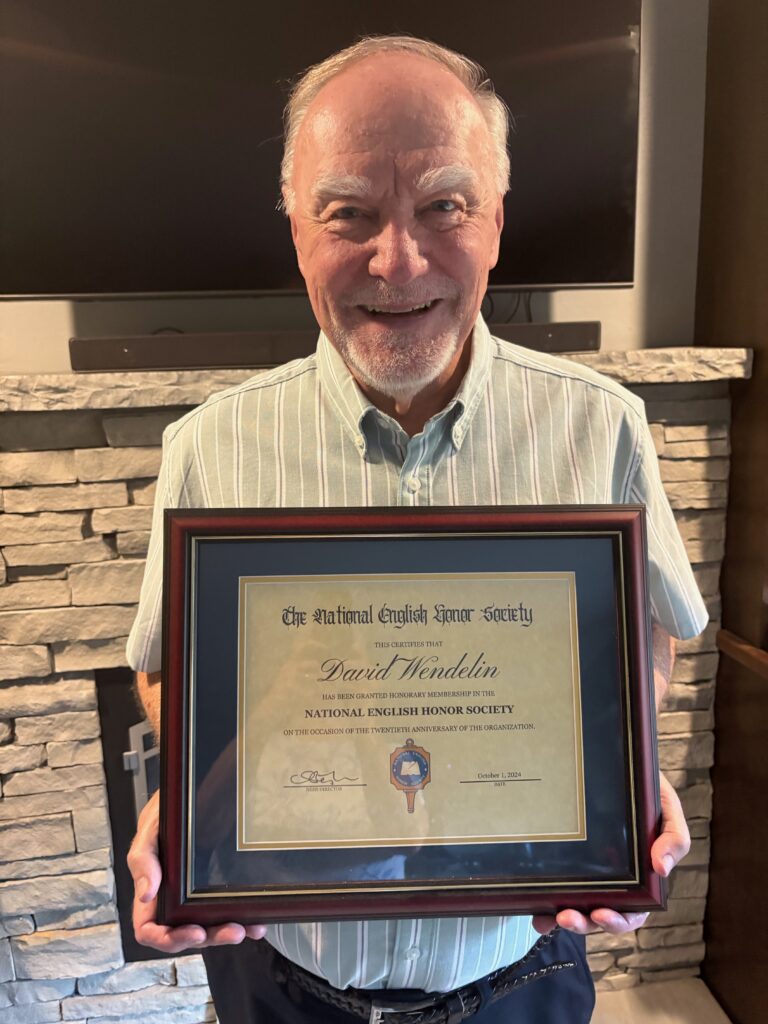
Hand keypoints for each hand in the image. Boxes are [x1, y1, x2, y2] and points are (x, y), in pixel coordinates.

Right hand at [127, 790, 266, 952]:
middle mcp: (172, 897)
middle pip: (185, 932)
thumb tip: (146, 894)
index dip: (168, 939)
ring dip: (226, 932)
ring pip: (207, 926)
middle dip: (208, 937)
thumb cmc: (165, 811)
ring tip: (247, 928)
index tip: (194, 931)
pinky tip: (255, 920)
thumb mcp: (151, 828)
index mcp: (151, 890)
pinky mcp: (214, 883)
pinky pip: (224, 908)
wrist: (194, 789)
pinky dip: (241, 917)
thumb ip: (143, 859)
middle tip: (231, 930)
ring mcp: (193, 893)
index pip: (150, 928)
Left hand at [532, 772, 690, 936]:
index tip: (600, 913)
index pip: (631, 910)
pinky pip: (557, 883)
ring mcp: (589, 869)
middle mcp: (614, 879)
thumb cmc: (646, 789)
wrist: (617, 761)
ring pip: (577, 905)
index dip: (617, 920)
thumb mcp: (667, 808)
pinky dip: (546, 900)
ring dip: (564, 917)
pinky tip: (535, 907)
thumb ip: (674, 837)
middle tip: (567, 917)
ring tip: (551, 916)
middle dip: (584, 923)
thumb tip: (662, 869)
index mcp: (640, 876)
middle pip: (601, 914)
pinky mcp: (568, 856)